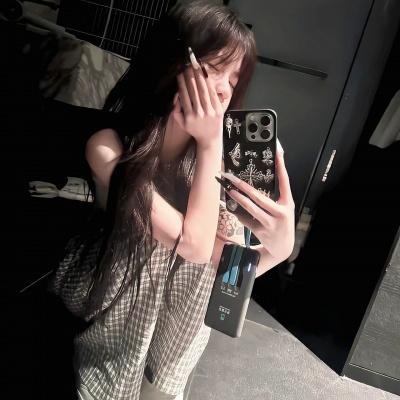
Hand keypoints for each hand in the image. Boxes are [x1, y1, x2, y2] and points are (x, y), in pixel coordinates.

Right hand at [173, 61, 223, 147]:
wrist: (209, 139)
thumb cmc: (194, 129)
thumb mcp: (181, 124)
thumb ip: (176, 111)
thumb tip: (177, 97)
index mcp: (188, 116)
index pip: (184, 95)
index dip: (181, 82)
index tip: (180, 73)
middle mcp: (198, 113)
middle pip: (193, 90)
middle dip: (190, 76)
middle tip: (188, 64)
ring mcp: (209, 111)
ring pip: (203, 90)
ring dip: (199, 76)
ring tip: (196, 65)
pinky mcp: (218, 110)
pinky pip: (213, 93)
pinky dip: (209, 82)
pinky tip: (206, 74)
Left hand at [224, 150, 294, 264]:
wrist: (282, 248)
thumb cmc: (281, 224)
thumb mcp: (284, 209)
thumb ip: (276, 197)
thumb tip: (261, 179)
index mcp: (288, 204)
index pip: (285, 182)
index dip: (281, 168)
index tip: (277, 154)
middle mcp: (280, 213)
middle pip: (259, 197)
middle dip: (244, 186)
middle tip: (233, 177)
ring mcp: (270, 223)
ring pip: (251, 208)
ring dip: (238, 198)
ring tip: (228, 190)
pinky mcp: (261, 231)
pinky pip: (246, 219)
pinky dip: (238, 212)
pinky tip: (231, 206)